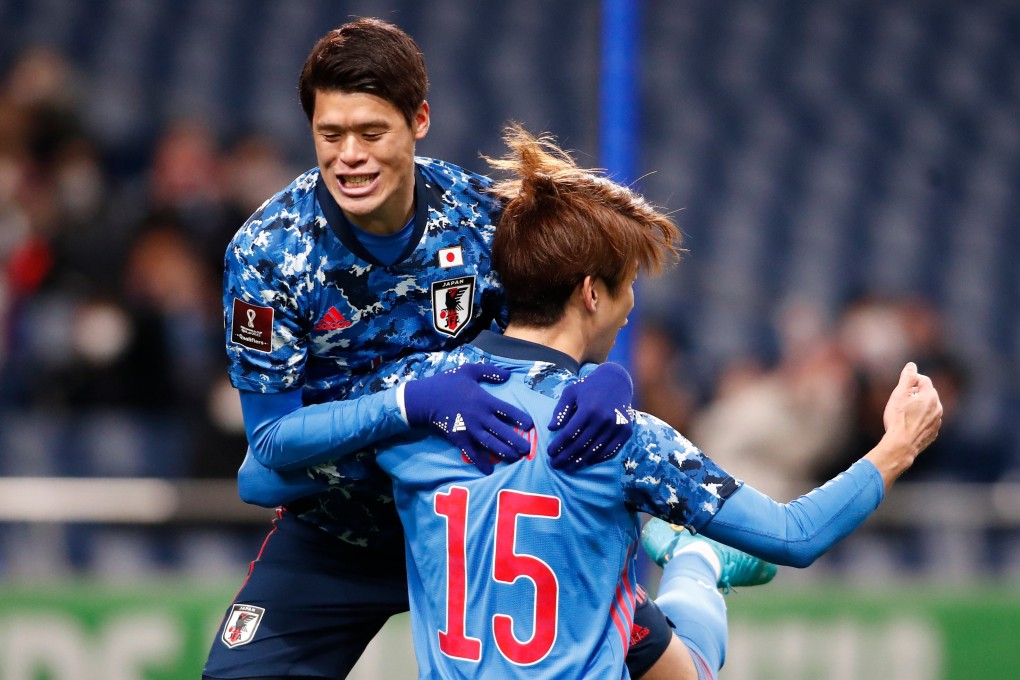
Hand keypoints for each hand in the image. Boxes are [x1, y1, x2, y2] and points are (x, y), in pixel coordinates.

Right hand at [403, 364, 533, 474]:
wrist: (424, 399)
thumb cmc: (447, 383)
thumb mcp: (469, 370)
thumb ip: (490, 371)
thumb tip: (508, 375)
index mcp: (485, 401)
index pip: (509, 411)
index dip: (521, 419)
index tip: (529, 425)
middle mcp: (481, 417)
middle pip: (504, 432)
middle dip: (517, 442)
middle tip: (527, 450)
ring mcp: (470, 430)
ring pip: (492, 445)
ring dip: (505, 453)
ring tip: (515, 458)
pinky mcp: (459, 439)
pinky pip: (472, 454)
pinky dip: (480, 463)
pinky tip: (489, 470)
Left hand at [547, 362, 634, 471]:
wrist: (617, 382)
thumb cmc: (589, 387)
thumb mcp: (571, 392)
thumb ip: (560, 410)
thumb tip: (551, 428)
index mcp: (588, 409)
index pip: (569, 434)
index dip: (558, 445)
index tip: (549, 452)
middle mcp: (603, 419)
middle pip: (580, 445)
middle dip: (565, 457)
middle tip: (555, 464)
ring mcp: (616, 427)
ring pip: (594, 451)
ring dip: (579, 462)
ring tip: (568, 467)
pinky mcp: (626, 431)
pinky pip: (610, 451)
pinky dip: (597, 458)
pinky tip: (586, 461)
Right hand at [867, 362, 943, 488]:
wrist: (902, 445)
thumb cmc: (898, 419)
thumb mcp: (898, 395)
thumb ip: (907, 378)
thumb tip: (912, 365)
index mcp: (930, 396)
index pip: (924, 380)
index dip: (911, 381)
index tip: (901, 388)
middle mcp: (937, 407)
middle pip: (928, 393)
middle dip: (916, 393)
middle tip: (901, 400)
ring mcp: (937, 421)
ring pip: (929, 407)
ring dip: (919, 406)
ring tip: (904, 413)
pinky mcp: (934, 432)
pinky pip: (929, 420)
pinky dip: (921, 419)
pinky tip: (909, 424)